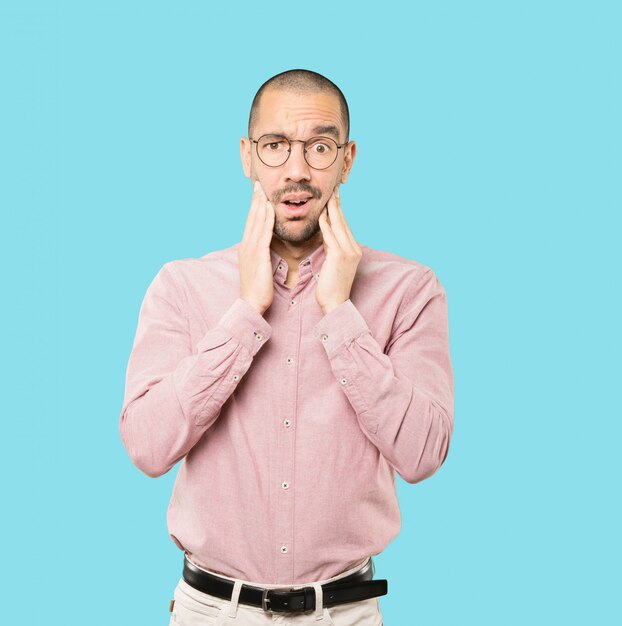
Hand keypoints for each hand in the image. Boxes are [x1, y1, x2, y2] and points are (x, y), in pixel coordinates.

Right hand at [238, 181, 275, 314]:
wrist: (251, 303)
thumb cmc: (257, 289)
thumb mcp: (258, 268)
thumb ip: (261, 255)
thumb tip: (265, 247)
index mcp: (246, 248)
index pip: (250, 223)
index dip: (254, 207)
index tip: (258, 194)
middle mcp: (246, 245)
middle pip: (251, 218)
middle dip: (255, 200)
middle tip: (258, 184)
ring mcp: (250, 249)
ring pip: (256, 222)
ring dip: (260, 205)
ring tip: (263, 190)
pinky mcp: (258, 255)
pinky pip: (263, 233)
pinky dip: (266, 219)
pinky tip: (269, 209)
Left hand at [316, 186, 362, 314]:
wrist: (335, 304)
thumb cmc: (330, 287)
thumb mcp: (332, 263)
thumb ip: (332, 248)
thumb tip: (326, 234)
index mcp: (353, 250)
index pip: (344, 226)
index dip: (339, 211)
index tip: (334, 198)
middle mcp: (354, 249)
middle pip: (343, 222)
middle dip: (337, 205)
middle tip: (333, 189)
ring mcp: (349, 252)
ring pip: (339, 226)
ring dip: (332, 209)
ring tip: (327, 195)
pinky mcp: (340, 256)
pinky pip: (331, 236)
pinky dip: (326, 224)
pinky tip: (320, 214)